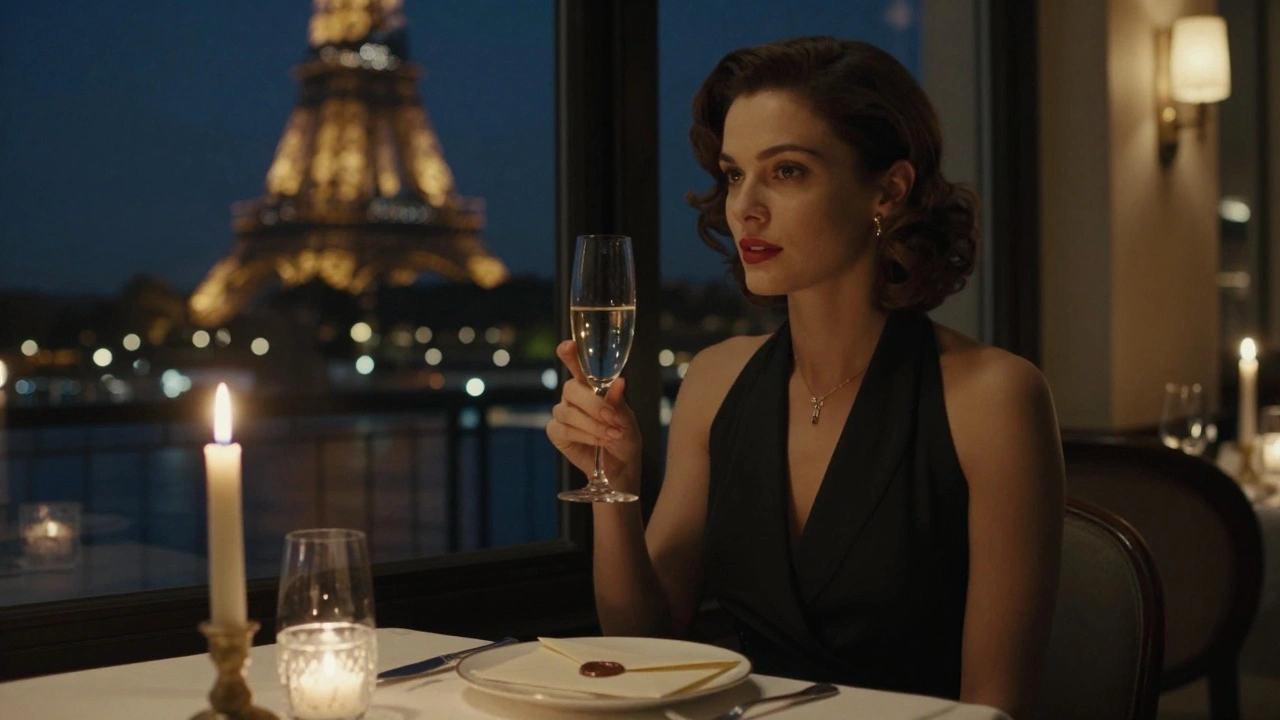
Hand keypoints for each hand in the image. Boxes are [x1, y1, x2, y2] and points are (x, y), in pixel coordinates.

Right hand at [546, 339, 641, 493]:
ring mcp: (563, 413)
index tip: (569, 346)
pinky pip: (563, 429)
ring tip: (612, 435)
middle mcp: (574, 396)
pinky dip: (584, 436)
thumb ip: (619, 403)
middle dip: (593, 404)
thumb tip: (619, 382)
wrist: (621, 467)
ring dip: (592, 425)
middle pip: (571, 388)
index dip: (570, 355)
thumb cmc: (625, 438)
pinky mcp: (556, 432)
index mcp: (591, 386)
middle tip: (612, 418)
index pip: (577, 365)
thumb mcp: (628, 420)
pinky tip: (598, 443)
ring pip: (567, 411)